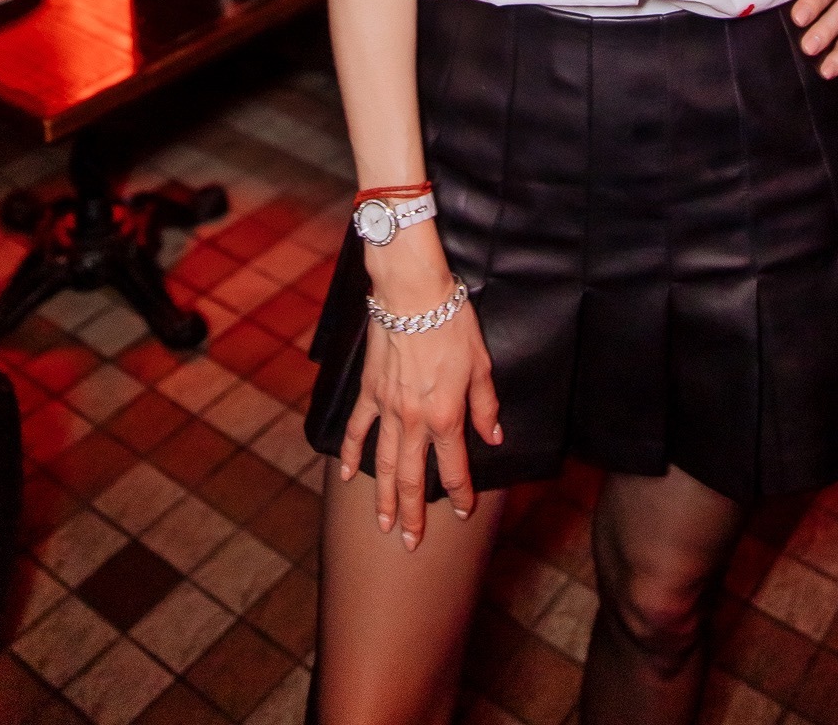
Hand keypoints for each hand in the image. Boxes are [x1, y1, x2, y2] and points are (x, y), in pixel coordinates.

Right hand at [340, 255, 501, 551]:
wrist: (411, 295)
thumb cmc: (451, 323)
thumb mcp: (480, 364)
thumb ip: (485, 405)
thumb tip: (493, 436)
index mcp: (446, 416)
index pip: (455, 469)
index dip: (461, 494)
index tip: (464, 511)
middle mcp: (414, 421)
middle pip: (413, 479)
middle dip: (413, 514)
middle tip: (410, 543)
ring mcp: (387, 409)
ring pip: (384, 464)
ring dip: (383, 497)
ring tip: (382, 525)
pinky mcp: (369, 391)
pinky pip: (356, 429)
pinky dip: (348, 454)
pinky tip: (344, 476)